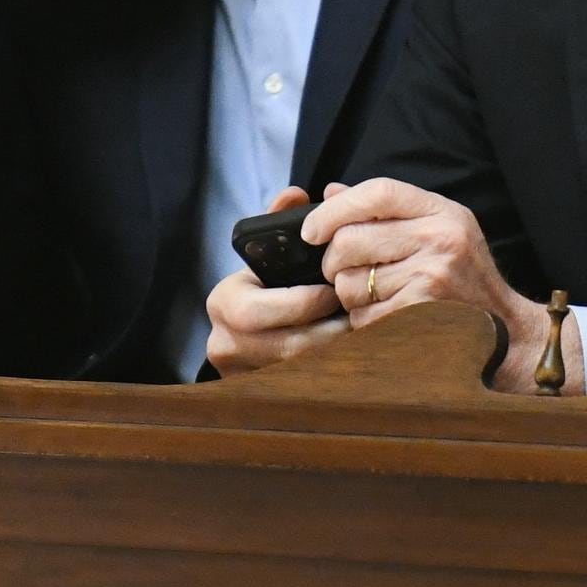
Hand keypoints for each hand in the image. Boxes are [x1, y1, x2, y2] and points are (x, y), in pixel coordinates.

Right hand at [204, 185, 343, 377]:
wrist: (251, 333)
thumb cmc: (267, 284)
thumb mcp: (267, 253)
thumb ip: (280, 220)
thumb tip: (295, 194)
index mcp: (223, 302)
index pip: (252, 309)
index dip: (297, 303)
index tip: (331, 293)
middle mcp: (224, 343)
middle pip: (280, 347)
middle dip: (323, 332)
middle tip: (353, 315)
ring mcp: (243, 374)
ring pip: (295, 371)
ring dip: (334, 353)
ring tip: (362, 332)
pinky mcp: (261, 393)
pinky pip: (303, 385)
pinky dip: (332, 369)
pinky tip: (355, 353)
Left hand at [304, 179, 531, 334]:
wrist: (506, 330)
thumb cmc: (464, 278)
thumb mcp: (439, 230)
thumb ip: (387, 211)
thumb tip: (331, 193)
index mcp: (443, 212)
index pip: (377, 193)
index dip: (335, 209)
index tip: (311, 230)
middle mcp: (440, 239)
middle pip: (351, 239)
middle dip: (333, 261)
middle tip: (342, 271)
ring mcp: (432, 278)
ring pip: (349, 283)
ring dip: (349, 295)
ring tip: (373, 296)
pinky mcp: (420, 315)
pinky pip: (362, 316)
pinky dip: (363, 321)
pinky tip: (383, 318)